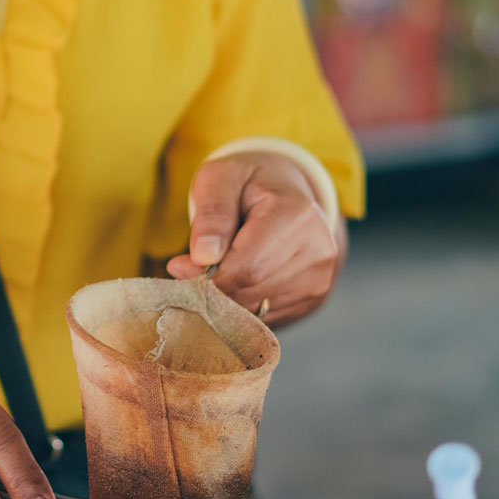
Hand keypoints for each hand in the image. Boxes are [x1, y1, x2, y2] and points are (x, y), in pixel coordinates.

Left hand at [166, 154, 342, 326]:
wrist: (285, 193)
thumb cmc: (246, 183)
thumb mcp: (220, 179)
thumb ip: (211, 215)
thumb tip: (204, 257)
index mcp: (296, 217)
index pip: (246, 268)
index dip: (206, 276)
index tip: (179, 266)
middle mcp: (317, 253)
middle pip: (249, 292)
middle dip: (212, 287)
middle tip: (190, 268)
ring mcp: (319, 280)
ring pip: (255, 310)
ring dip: (226, 298)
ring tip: (218, 268)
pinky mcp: (312, 299)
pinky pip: (265, 318)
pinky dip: (241, 306)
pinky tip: (236, 280)